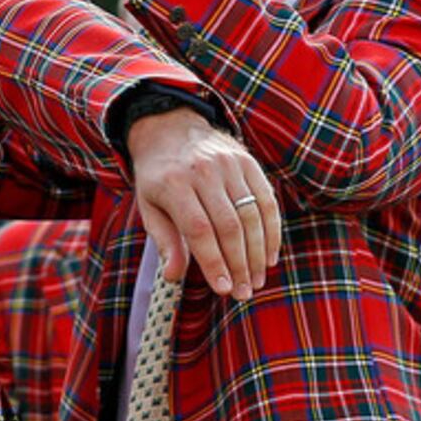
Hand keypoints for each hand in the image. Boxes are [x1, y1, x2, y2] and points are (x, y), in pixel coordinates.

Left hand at [125, 107, 278, 294]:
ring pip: (252, 216)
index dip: (213, 262)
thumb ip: (164, 241)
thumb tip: (174, 277)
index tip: (223, 290)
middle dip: (239, 265)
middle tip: (243, 293)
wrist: (170, 127)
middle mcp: (203, 171)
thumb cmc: (158, 176)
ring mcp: (229, 164)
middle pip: (229, 226)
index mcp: (173, 183)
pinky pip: (267, 201)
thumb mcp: (149, 206)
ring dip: (258, 254)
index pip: (199, 230)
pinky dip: (271, 232)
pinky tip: (269, 256)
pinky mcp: (248, 162)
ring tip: (256, 281)